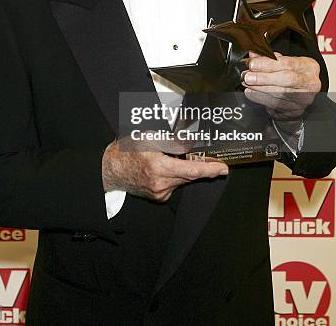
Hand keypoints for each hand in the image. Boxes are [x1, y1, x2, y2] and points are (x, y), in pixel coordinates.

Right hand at [102, 137, 228, 201]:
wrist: (112, 169)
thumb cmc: (128, 150)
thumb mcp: (149, 137)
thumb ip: (171, 141)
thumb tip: (190, 143)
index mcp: (158, 166)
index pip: (191, 171)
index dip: (209, 169)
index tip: (223, 168)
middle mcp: (160, 183)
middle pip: (189, 175)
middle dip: (201, 167)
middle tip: (213, 160)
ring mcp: (159, 192)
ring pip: (182, 180)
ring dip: (186, 170)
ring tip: (178, 158)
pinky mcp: (158, 196)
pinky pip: (174, 184)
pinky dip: (176, 175)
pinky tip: (168, 166)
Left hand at [242, 51, 320, 120]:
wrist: (297, 95)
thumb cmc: (289, 74)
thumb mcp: (282, 62)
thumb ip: (268, 57)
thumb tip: (253, 55)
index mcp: (309, 66)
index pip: (288, 63)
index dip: (268, 63)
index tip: (252, 64)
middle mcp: (310, 82)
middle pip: (286, 79)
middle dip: (264, 77)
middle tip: (248, 76)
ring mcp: (305, 98)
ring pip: (280, 93)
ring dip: (259, 88)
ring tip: (247, 83)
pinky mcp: (296, 110)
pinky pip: (275, 104)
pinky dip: (260, 97)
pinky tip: (251, 93)